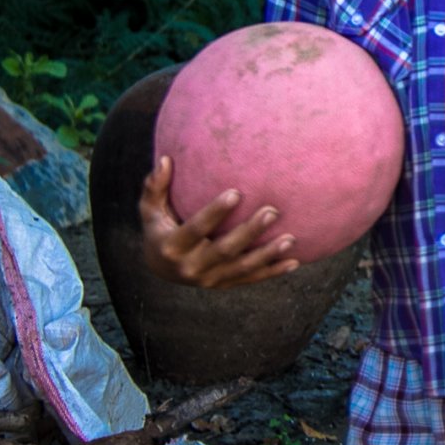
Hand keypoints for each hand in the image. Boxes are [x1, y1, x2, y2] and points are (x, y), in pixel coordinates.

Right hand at [139, 155, 300, 288]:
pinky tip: (294, 262)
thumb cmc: (159, 228)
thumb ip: (155, 187)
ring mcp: (208, 279)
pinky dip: (273, 272)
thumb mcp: (150, 210)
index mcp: (173, 247)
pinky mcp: (223, 284)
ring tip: (290, 238)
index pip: (196, 228)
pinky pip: (251, 279)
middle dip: (250, 232)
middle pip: (225, 250)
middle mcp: (191, 267)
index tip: (236, 192)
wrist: (160, 268)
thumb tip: (165, 160)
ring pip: (242, 267)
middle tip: (273, 211)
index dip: (215, 212)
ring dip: (268, 255)